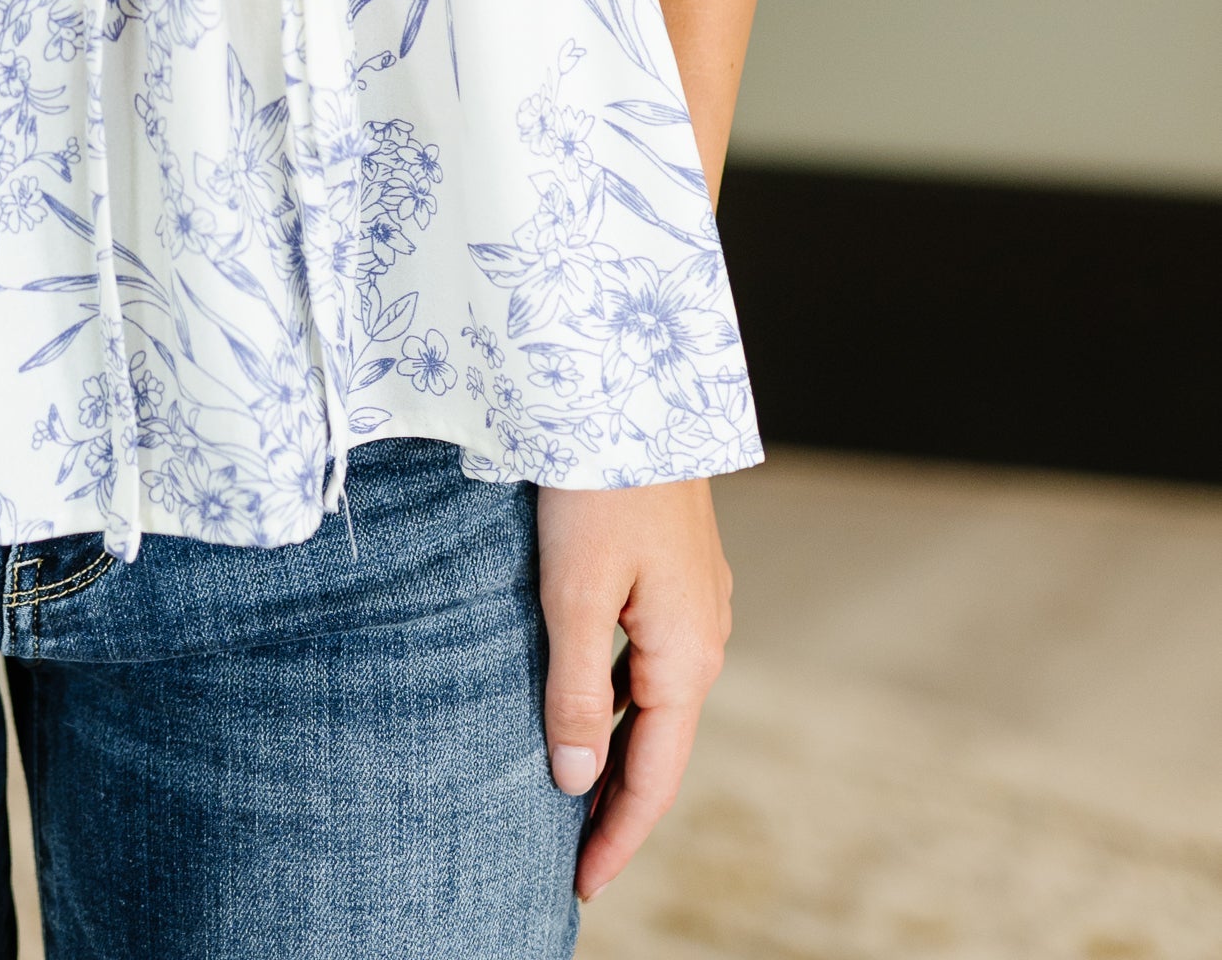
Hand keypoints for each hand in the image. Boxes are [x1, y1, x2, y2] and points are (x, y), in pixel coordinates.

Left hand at [536, 475, 732, 902]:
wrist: (630, 387)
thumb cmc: (597, 484)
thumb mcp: (573, 594)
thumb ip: (575, 691)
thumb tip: (576, 782)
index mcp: (686, 657)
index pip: (652, 777)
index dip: (617, 838)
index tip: (581, 887)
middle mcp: (704, 638)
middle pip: (659, 747)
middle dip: (618, 805)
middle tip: (571, 858)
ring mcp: (695, 604)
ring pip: (654, 704)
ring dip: (619, 752)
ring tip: (573, 795)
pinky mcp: (675, 573)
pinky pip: (650, 661)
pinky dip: (621, 701)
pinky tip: (588, 705)